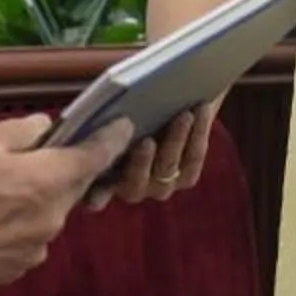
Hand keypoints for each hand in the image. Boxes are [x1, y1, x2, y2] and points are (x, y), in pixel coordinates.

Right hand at [0, 115, 132, 289]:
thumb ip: (19, 131)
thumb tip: (43, 128)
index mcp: (49, 180)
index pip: (95, 156)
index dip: (112, 138)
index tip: (124, 126)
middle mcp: (53, 216)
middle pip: (72, 186)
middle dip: (63, 169)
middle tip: (39, 154)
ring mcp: (38, 246)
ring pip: (49, 212)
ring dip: (36, 198)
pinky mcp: (19, 267)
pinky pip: (31, 236)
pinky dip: (20, 224)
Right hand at [94, 98, 221, 207]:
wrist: (170, 98)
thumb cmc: (132, 104)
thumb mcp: (117, 108)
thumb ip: (109, 115)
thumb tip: (110, 113)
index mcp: (102, 176)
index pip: (95, 190)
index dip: (97, 195)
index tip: (96, 197)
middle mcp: (129, 187)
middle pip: (134, 183)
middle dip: (141, 163)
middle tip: (146, 141)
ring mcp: (159, 186)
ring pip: (166, 169)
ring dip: (176, 140)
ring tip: (183, 115)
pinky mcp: (186, 177)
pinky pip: (192, 158)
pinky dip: (198, 132)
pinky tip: (201, 110)